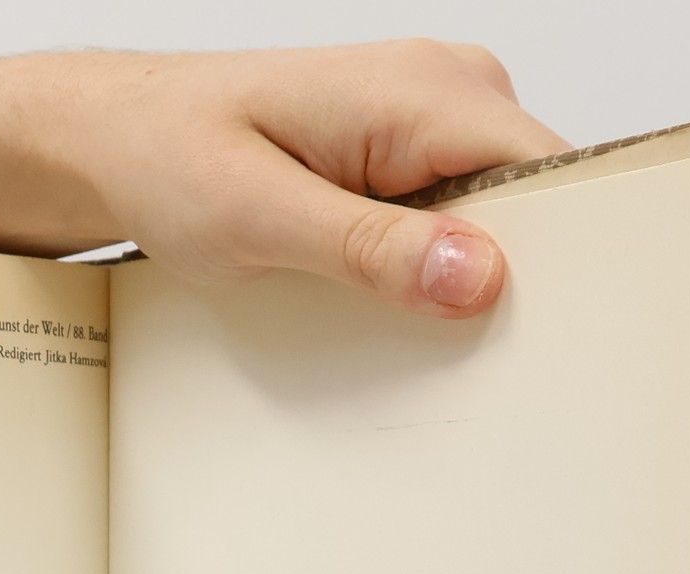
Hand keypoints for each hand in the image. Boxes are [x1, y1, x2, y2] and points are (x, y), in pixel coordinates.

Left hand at [23, 40, 566, 314]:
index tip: (554, 338)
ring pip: (500, 222)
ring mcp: (433, 125)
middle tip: (475, 364)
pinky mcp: (410, 160)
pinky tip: (403, 314)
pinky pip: (456, 223)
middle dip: (519, 284)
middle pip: (539, 203)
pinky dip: (436, 275)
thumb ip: (369, 248)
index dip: (569, 259)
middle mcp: (449, 93)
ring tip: (428, 342)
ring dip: (471, 288)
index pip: (554, 174)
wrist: (120, 142)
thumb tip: (476, 275)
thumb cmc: (171, 161)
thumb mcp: (259, 220)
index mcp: (425, 93)